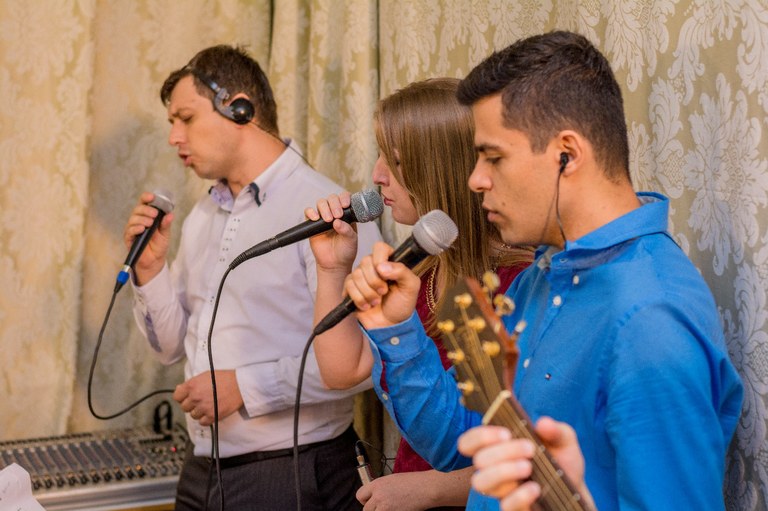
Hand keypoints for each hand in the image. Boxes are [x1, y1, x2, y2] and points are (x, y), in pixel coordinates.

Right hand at [123, 191, 173, 283]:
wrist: (154, 261)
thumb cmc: (159, 245)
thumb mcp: (165, 234)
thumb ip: (166, 224)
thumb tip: (170, 214)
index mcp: (147, 216)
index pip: (144, 203)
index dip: (146, 197)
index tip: (152, 196)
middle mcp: (138, 221)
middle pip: (137, 209)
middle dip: (146, 209)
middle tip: (154, 214)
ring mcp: (132, 229)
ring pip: (133, 219)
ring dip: (142, 219)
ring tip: (150, 224)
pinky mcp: (129, 238)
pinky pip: (129, 231)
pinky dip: (135, 228)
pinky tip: (141, 229)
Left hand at [174, 370, 243, 426]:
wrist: (240, 385)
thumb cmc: (224, 378)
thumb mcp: (205, 375)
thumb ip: (192, 383)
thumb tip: (180, 389)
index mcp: (192, 385)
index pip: (177, 397)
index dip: (182, 397)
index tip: (188, 397)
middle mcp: (195, 397)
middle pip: (184, 407)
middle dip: (191, 404)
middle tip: (200, 401)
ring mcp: (203, 407)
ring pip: (193, 415)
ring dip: (199, 412)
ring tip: (208, 406)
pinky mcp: (212, 416)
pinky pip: (202, 422)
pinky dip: (206, 419)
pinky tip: (211, 412)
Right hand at [305, 192, 357, 273]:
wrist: (334, 264)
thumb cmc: (346, 251)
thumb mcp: (351, 240)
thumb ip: (347, 230)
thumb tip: (337, 221)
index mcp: (347, 214)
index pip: (345, 198)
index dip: (344, 198)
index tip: (345, 205)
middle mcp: (335, 213)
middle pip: (332, 198)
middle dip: (334, 204)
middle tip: (337, 215)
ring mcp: (323, 217)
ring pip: (321, 203)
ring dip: (324, 208)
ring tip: (328, 220)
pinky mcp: (312, 224)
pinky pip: (308, 212)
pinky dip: (310, 212)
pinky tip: (316, 218)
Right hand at [344, 241, 420, 328]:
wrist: (390, 325)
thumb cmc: (402, 305)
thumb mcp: (411, 287)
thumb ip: (402, 271)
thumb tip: (381, 267)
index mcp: (389, 262)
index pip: (379, 247)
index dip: (379, 258)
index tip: (384, 273)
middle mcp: (373, 267)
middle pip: (365, 262)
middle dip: (375, 281)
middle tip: (384, 292)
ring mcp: (360, 277)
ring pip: (356, 275)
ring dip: (368, 293)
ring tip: (376, 302)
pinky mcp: (350, 289)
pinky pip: (348, 286)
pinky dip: (359, 299)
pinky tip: (366, 306)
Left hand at [356, 472, 442, 510]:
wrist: (425, 488)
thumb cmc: (412, 482)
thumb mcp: (392, 480)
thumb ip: (380, 488)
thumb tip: (374, 496)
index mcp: (377, 484)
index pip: (360, 495)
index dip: (365, 500)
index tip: (370, 501)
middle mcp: (378, 496)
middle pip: (366, 509)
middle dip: (373, 509)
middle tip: (383, 506)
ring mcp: (385, 508)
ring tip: (390, 508)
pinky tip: (397, 509)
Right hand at [457, 418, 594, 510]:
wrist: (576, 489)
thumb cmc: (562, 461)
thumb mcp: (564, 441)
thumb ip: (556, 431)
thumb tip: (542, 423)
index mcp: (498, 448)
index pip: (468, 442)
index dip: (480, 436)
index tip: (506, 434)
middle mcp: (494, 468)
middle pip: (478, 460)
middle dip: (502, 451)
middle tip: (529, 448)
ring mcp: (502, 490)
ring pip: (481, 483)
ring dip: (503, 471)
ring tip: (528, 467)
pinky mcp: (514, 508)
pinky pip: (505, 505)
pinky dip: (519, 495)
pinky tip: (535, 488)